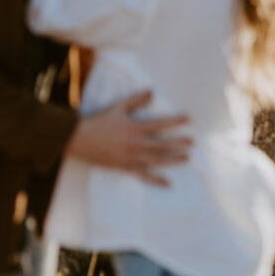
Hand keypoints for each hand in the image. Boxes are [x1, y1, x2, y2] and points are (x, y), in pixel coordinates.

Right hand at [65, 90, 191, 186]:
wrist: (82, 140)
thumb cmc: (100, 121)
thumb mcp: (118, 107)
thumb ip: (136, 99)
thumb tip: (152, 92)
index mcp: (135, 128)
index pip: (161, 124)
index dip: (175, 121)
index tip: (188, 120)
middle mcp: (137, 144)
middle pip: (163, 144)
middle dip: (179, 142)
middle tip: (192, 141)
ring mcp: (133, 159)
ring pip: (158, 160)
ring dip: (174, 159)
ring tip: (187, 157)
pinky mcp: (127, 168)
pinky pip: (145, 176)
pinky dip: (157, 180)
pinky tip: (168, 183)